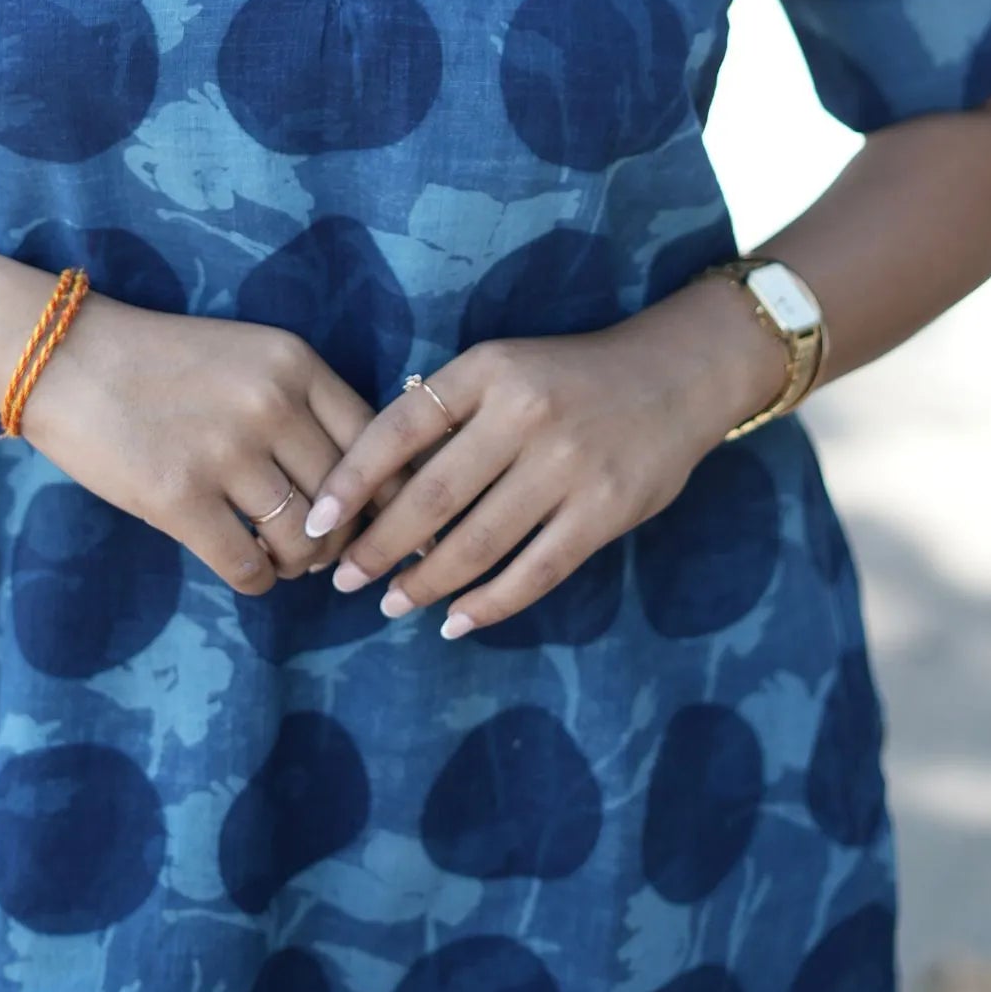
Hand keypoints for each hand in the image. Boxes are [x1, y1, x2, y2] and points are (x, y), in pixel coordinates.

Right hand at [0, 277, 404, 596]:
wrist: (60, 353)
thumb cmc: (158, 361)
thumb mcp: (246, 357)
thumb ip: (301, 405)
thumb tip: (358, 487)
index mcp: (294, 363)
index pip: (375, 442)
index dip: (383, 493)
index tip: (372, 518)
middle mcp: (270, 403)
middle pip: (345, 499)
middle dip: (341, 536)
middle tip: (321, 549)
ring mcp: (225, 452)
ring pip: (305, 540)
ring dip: (300, 563)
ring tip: (283, 558)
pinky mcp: (178, 497)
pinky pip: (249, 566)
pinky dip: (258, 579)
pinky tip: (248, 568)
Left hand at [299, 275, 791, 636]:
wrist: (674, 375)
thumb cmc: (567, 377)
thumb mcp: (502, 369)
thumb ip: (448, 415)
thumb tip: (372, 488)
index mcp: (487, 371)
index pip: (400, 429)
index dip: (352, 480)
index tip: (316, 522)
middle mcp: (525, 413)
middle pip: (432, 495)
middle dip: (379, 546)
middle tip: (345, 579)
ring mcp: (569, 465)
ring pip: (478, 542)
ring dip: (426, 582)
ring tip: (392, 604)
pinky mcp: (605, 510)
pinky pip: (536, 571)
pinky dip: (490, 604)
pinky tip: (456, 622)